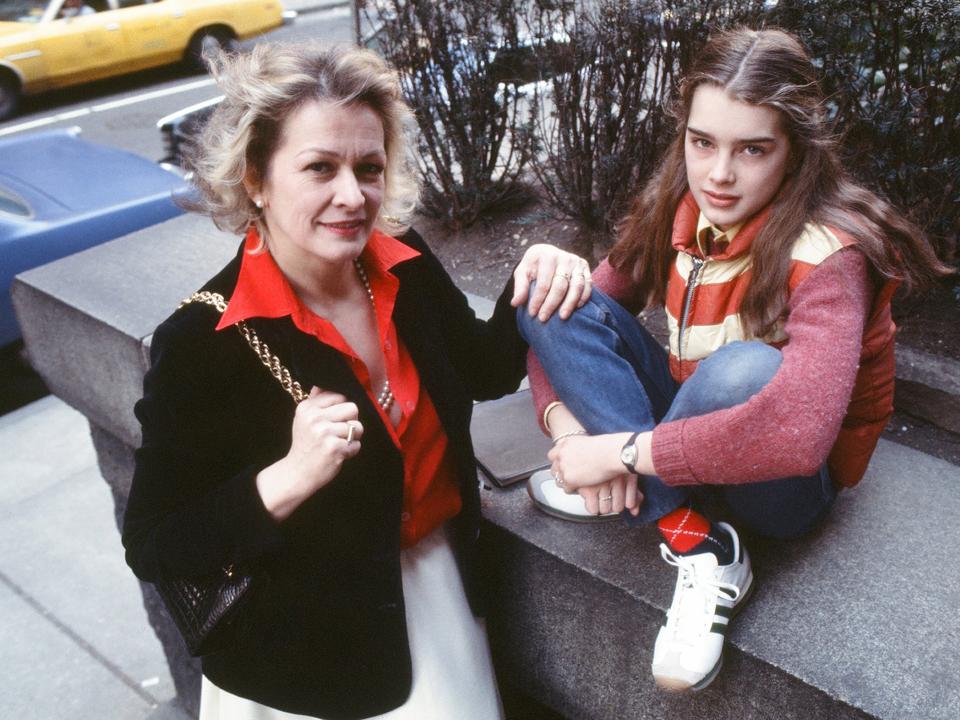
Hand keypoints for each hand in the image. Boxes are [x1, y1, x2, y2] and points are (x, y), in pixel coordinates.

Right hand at [257, 387, 362, 519]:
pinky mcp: (335, 449)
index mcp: (307, 408)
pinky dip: (351, 451)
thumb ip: (315, 400)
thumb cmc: (305, 444)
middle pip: (352, 408)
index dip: (342, 407)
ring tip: (340, 442)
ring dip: (352, 437)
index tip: (335, 418)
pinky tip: (338, 454)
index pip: (339, 395)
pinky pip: (356, 444)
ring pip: (357, 427)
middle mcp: (315, 418)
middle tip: (341, 431)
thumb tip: (323, 381)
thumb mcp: (303, 419)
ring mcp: (325, 434)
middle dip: (351, 420)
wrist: (297, 473)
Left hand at [511, 243, 590, 321]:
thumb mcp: (522, 273)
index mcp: (546, 255)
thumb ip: (520, 287)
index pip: (543, 283)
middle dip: (551, 304)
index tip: (532, 314)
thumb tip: (515, 303)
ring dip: (569, 303)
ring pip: (576, 286)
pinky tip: (576, 307)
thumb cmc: (533, 267)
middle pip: (560, 285)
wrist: (547, 255)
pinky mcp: (585, 267)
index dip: (537, 300)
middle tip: (543, 318)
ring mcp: (576, 262)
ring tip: (562, 317)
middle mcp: (563, 257)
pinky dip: (583, 296)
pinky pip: (587, 284)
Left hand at [548, 433, 642, 515]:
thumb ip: (579, 448)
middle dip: (561, 474)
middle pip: (554, 468)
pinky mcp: (570, 479)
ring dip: (567, 483)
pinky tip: (582, 488)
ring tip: (578, 484)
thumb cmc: (608, 447)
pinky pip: (566, 489)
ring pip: (559, 480)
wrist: (612, 454)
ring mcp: (564, 467)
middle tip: (572, 477)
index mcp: (566, 443)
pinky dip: (574, 490)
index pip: (553, 455)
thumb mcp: (588, 442)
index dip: (559, 462)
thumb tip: (581, 454)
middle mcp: (562, 454)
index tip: (564, 466)